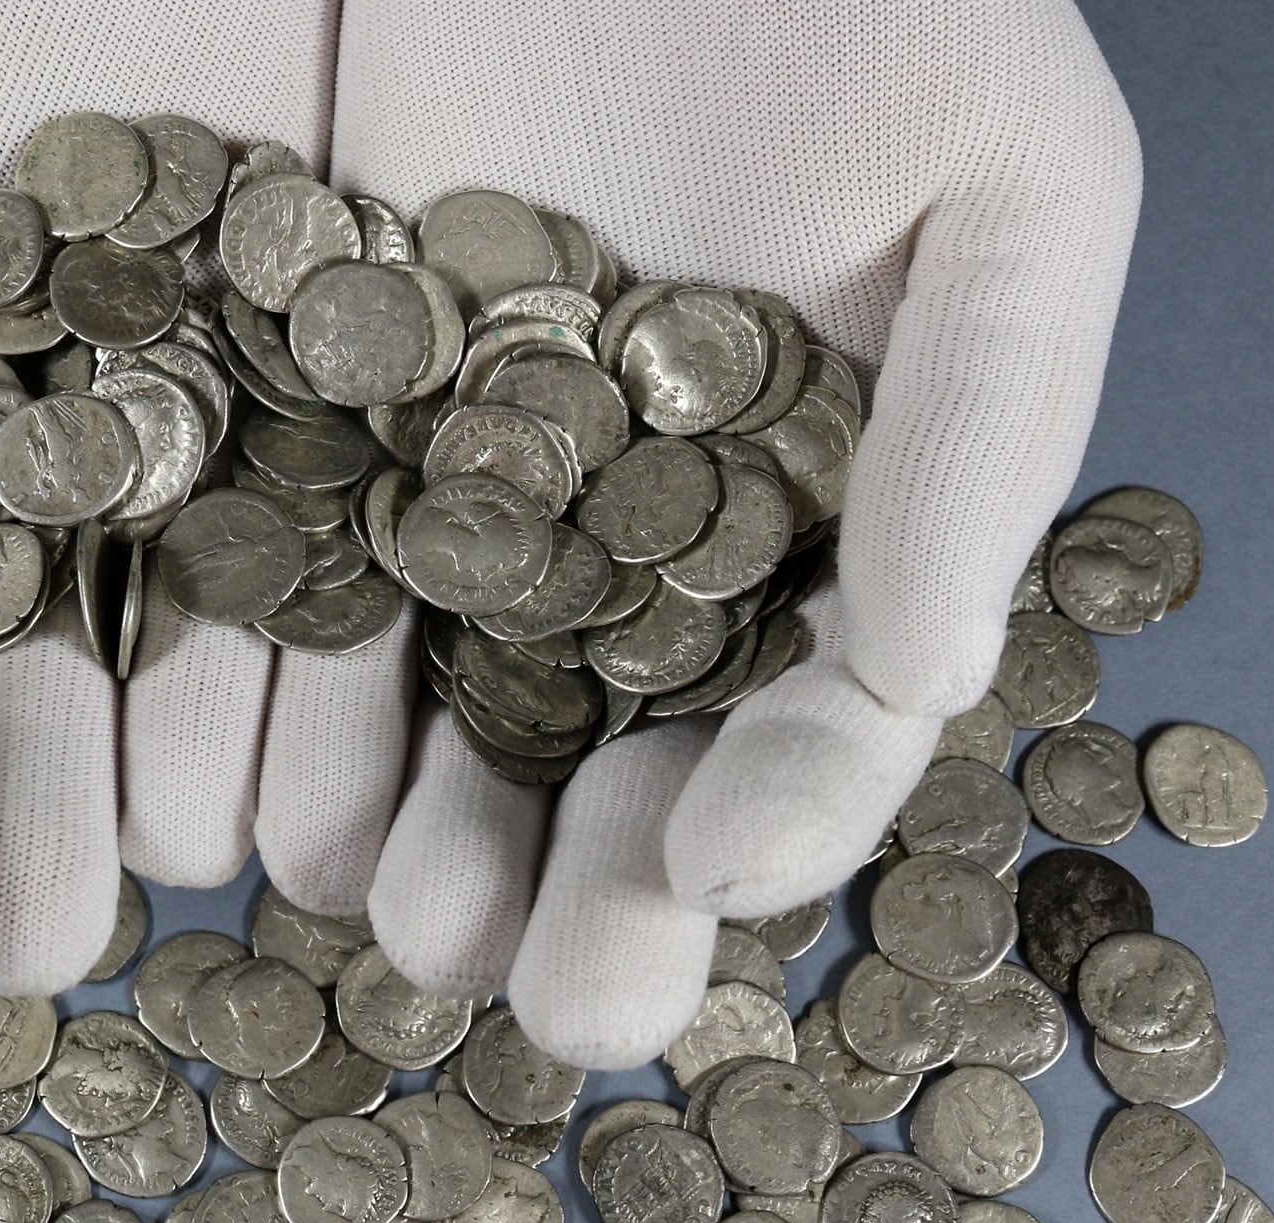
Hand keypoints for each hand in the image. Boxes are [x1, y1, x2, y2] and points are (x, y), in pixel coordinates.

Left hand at [313, 0, 1140, 1067]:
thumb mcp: (1013, 172)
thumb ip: (988, 420)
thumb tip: (937, 676)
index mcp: (822, 511)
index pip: (821, 710)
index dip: (786, 807)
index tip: (717, 864)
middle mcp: (642, 536)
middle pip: (622, 756)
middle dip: (594, 893)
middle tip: (557, 1000)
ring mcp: (470, 489)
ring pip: (447, 711)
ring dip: (427, 832)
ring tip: (404, 920)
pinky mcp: (320, 420)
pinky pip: (300, 585)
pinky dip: (280, 697)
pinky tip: (260, 799)